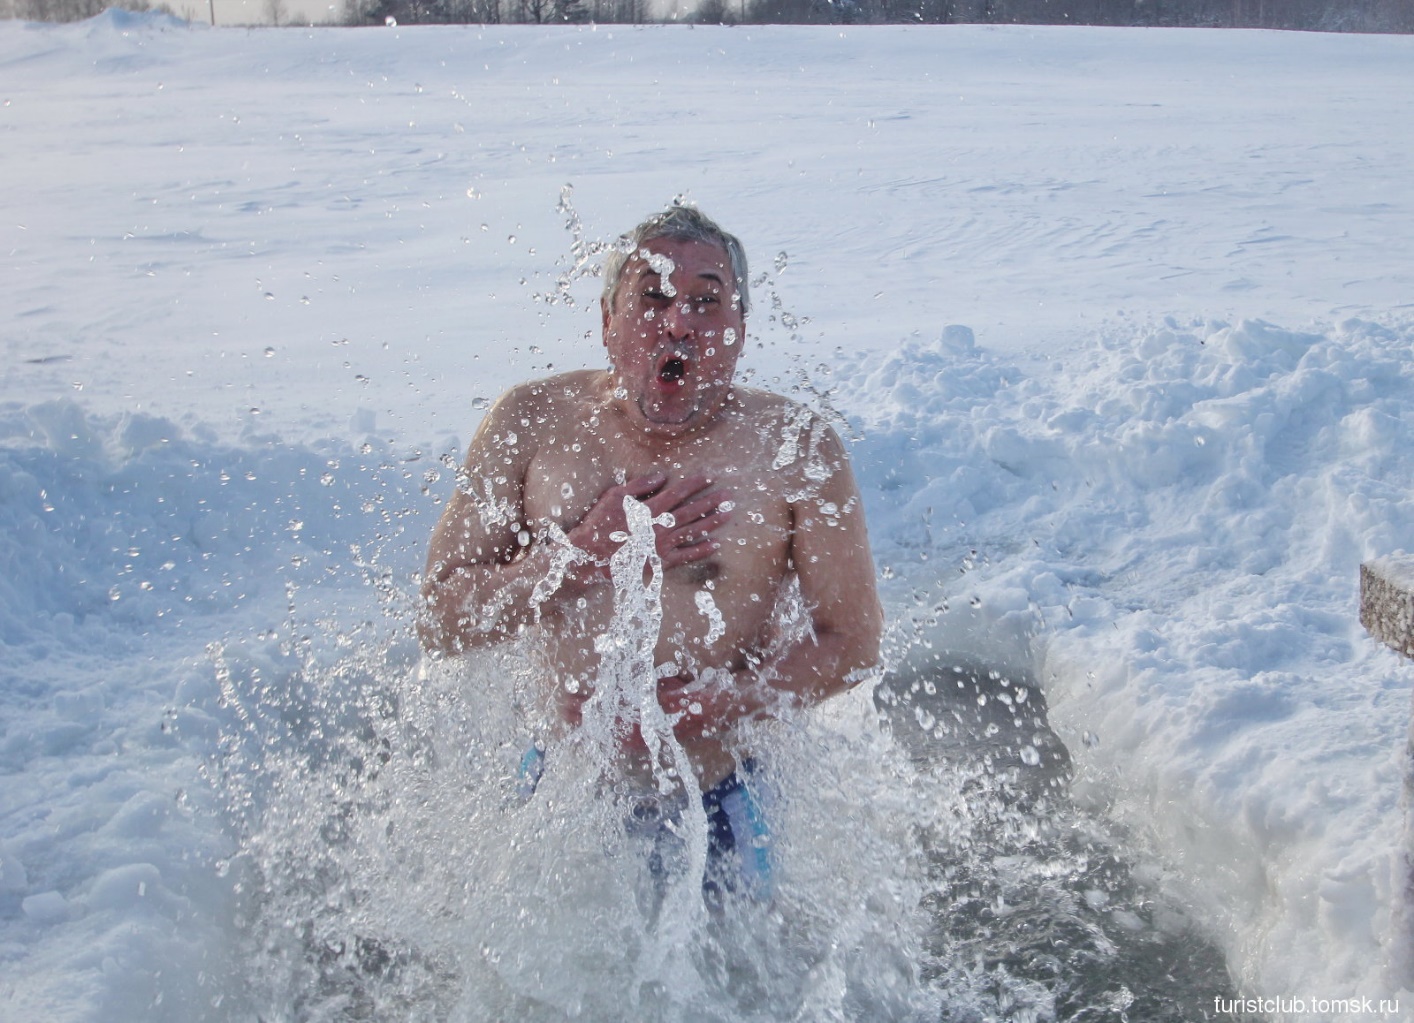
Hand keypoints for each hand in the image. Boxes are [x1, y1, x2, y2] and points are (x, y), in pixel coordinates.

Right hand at [565, 471, 732, 575]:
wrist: (589, 556)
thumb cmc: (599, 524)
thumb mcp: (614, 497)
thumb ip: (639, 486)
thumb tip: (661, 476)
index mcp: (649, 509)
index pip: (678, 492)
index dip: (695, 483)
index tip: (710, 477)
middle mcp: (660, 526)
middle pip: (691, 511)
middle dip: (711, 502)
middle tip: (729, 496)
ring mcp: (662, 545)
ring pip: (692, 531)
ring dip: (712, 522)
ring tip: (728, 515)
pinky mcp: (660, 562)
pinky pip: (685, 556)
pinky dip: (701, 550)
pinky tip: (715, 544)